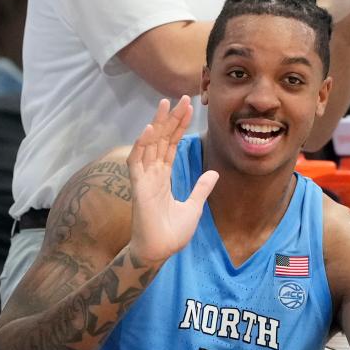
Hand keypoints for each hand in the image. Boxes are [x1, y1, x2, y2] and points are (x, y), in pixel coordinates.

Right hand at [127, 97, 218, 264]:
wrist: (160, 251)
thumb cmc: (172, 233)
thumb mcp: (194, 206)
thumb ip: (201, 188)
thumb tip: (213, 173)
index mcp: (163, 177)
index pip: (170, 145)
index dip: (179, 126)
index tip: (188, 108)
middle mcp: (152, 174)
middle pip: (161, 140)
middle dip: (171, 118)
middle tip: (181, 97)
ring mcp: (144, 179)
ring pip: (149, 145)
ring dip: (157, 124)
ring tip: (165, 104)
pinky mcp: (138, 188)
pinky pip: (137, 162)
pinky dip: (142, 145)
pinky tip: (150, 129)